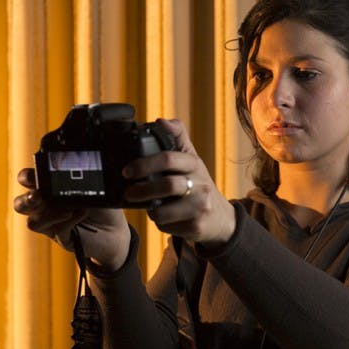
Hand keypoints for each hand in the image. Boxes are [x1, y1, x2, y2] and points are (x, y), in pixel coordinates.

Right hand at [13, 168, 130, 269]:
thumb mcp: (91, 188)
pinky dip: (69, 221)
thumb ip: (77, 182)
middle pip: (20, 204)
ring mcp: (50, 225)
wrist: (115, 230)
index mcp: (46, 189)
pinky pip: (57, 230)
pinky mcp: (61, 238)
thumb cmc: (101, 205)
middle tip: (38, 196)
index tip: (38, 173)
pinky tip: (82, 213)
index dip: (27, 177)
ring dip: (48, 214)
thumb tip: (68, 179)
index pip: (26, 180)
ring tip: (66, 210)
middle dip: (26, 199)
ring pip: (32, 222)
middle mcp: (44, 207)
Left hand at [122, 119, 235, 247]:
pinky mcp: (196, 227)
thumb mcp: (192, 160)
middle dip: (142, 190)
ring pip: (164, 211)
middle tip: (129, 193)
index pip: (169, 159)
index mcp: (194, 165)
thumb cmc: (199, 185)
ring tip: (149, 207)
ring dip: (151, 210)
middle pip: (167, 185)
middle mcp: (201, 185)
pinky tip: (164, 218)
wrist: (220, 218)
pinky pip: (167, 227)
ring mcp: (200, 207)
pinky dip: (160, 223)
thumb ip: (177, 137)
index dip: (144, 164)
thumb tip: (161, 121)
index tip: (127, 171)